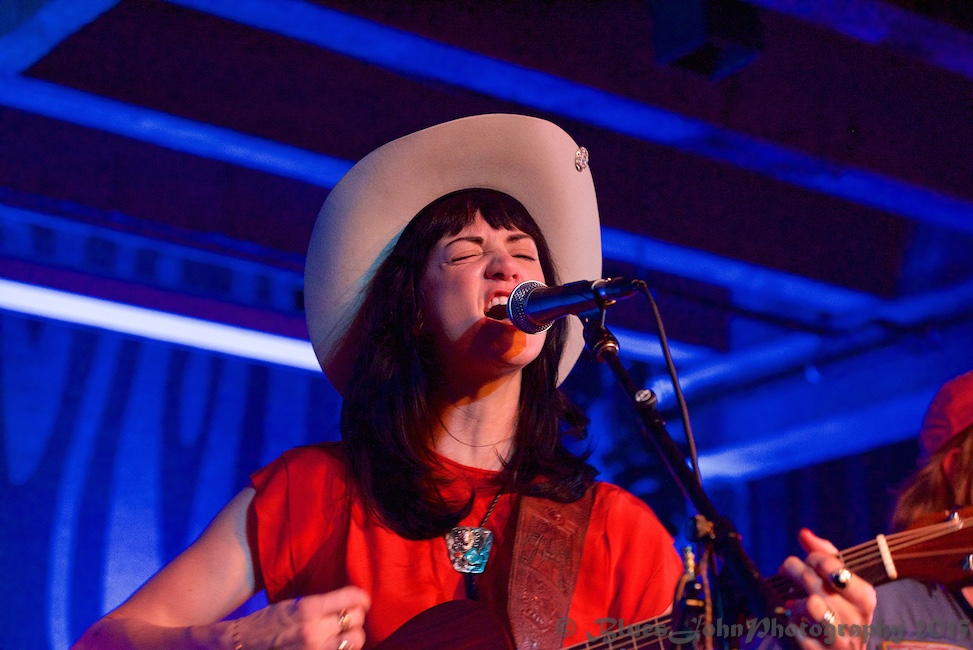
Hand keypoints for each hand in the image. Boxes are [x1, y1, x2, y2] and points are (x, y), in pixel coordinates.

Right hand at [233, 585, 369, 649]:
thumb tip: (351, 602)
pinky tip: (336, 645)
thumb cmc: (268, 622)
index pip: (351, 598)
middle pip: (356, 620)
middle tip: (350, 616)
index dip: (362, 598)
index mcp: (308, 608)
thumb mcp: (294, 605)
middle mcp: (314, 631)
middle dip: (356, 617)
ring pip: (355, 641)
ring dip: (354, 636)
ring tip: (346, 634)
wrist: (243, 645)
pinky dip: (342, 649)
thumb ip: (322, 605)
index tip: (363, 600)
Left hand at [780, 529, 875, 649]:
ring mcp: (839, 641)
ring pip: (811, 608)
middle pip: (817, 585)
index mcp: (865, 599)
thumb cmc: (838, 610)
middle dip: (796, 570)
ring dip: (794, 599)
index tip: (808, 559)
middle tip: (787, 568)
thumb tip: (804, 534)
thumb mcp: (839, 582)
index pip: (836, 569)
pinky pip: (796, 630)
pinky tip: (790, 618)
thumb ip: (824, 555)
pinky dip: (788, 620)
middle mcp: (856, 621)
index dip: (816, 558)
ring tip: (792, 598)